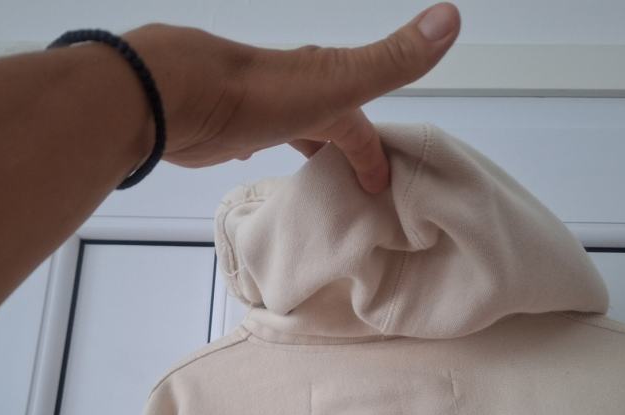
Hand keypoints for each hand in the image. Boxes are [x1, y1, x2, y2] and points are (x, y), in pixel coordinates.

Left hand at [122, 3, 459, 193]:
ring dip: (305, 147)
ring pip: (290, 128)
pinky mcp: (221, 127)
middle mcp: (290, 92)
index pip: (359, 122)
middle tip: (352, 188)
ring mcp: (254, 109)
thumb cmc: (258, 95)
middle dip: (343, 149)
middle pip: (327, 123)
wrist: (174, 95)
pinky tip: (255, 158)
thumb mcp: (337, 82)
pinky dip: (260, 146)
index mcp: (321, 85)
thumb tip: (450, 17)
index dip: (373, 151)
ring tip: (315, 181)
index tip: (380, 184)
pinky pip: (250, 136)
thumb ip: (391, 60)